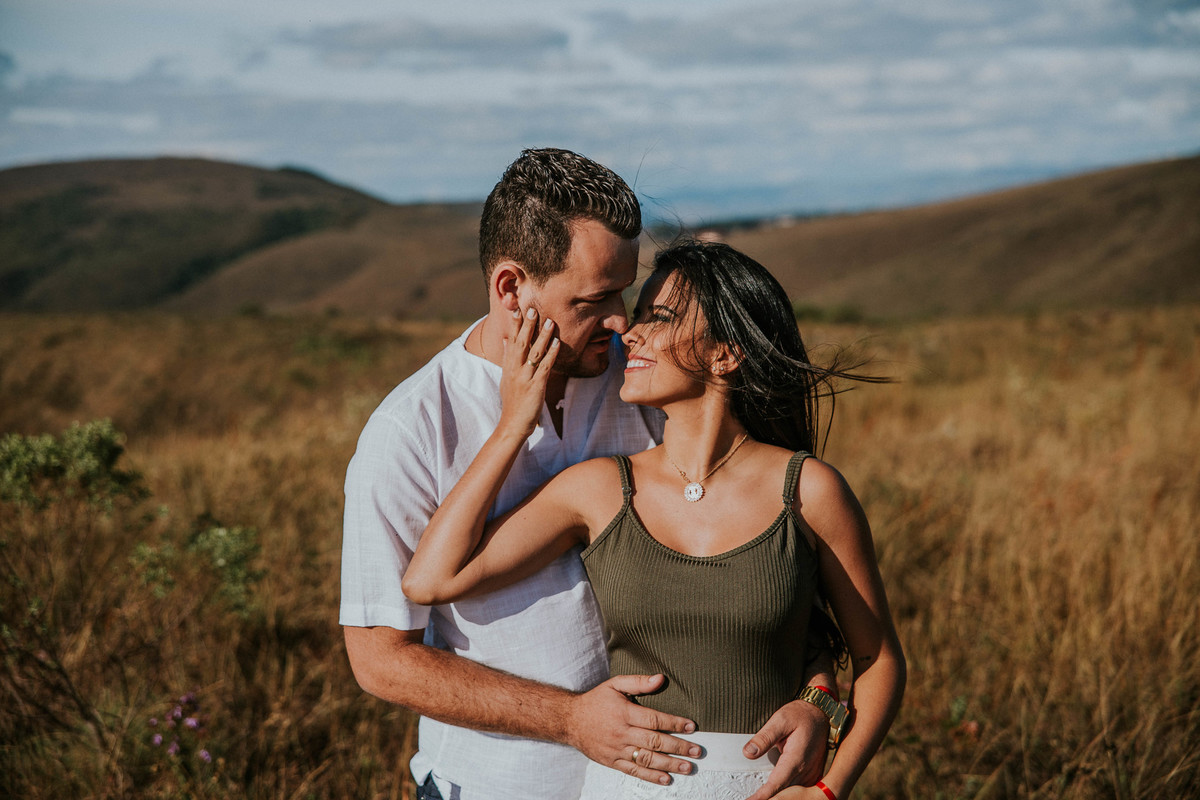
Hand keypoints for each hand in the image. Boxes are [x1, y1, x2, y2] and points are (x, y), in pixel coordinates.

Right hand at [498, 307, 558, 438]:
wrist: (512, 424)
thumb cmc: (512, 401)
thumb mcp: (506, 377)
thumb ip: (507, 357)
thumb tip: (505, 339)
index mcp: (508, 366)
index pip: (511, 340)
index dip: (514, 325)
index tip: (517, 309)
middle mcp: (515, 369)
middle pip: (521, 343)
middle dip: (527, 325)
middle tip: (533, 309)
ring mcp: (525, 377)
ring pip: (534, 352)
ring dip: (543, 336)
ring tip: (550, 322)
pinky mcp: (536, 386)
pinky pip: (545, 367)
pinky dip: (551, 354)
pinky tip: (557, 343)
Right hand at [566, 673, 701, 784]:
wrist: (570, 720)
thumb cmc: (596, 701)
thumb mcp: (614, 684)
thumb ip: (638, 682)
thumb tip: (660, 678)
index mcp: (624, 713)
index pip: (654, 719)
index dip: (674, 723)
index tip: (691, 726)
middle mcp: (622, 733)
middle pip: (654, 742)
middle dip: (678, 747)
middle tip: (697, 750)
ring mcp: (617, 750)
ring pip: (647, 759)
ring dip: (669, 764)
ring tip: (687, 767)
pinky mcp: (612, 762)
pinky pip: (634, 771)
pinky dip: (651, 776)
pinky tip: (666, 778)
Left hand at [742, 699, 829, 799]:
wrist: (821, 713)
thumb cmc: (800, 715)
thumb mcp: (780, 720)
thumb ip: (764, 737)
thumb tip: (748, 753)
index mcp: (796, 758)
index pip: (776, 784)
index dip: (763, 796)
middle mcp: (806, 770)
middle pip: (785, 793)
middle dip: (769, 798)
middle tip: (752, 799)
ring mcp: (811, 774)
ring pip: (793, 793)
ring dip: (778, 795)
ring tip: (760, 796)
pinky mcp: (812, 774)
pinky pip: (799, 788)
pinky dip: (787, 791)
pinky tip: (774, 792)